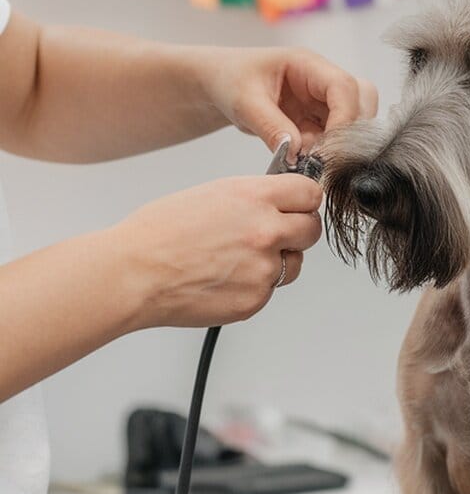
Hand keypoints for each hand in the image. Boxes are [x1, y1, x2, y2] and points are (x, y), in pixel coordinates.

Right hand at [110, 175, 323, 329]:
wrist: (134, 274)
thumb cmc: (158, 234)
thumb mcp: (211, 194)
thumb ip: (252, 198)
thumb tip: (275, 202)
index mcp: (253, 197)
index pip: (310, 193)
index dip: (303, 200)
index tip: (298, 205)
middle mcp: (265, 231)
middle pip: (311, 230)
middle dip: (297, 231)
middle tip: (275, 234)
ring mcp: (262, 268)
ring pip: (294, 264)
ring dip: (278, 261)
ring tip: (239, 259)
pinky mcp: (255, 300)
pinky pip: (269, 290)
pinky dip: (253, 286)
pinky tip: (224, 278)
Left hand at [195, 46, 377, 157]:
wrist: (218, 84)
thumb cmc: (229, 79)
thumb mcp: (244, 102)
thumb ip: (271, 126)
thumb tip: (298, 153)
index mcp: (308, 65)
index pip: (344, 87)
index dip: (345, 118)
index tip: (330, 150)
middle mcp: (322, 81)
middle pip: (361, 101)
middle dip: (350, 132)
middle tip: (327, 158)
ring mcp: (322, 101)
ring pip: (352, 122)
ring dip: (338, 146)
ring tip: (310, 161)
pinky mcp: (317, 120)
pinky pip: (333, 139)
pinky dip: (325, 154)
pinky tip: (304, 162)